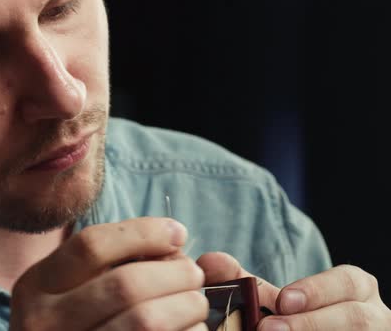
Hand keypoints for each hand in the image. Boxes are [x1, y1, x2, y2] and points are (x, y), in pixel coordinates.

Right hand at [9, 217, 209, 330]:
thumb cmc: (75, 319)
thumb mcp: (71, 285)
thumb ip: (114, 259)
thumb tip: (176, 240)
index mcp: (36, 285)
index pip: (92, 245)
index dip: (143, 233)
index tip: (177, 232)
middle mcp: (43, 321)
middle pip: (125, 285)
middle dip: (174, 273)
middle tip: (193, 275)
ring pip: (145, 322)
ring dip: (186, 307)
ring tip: (195, 303)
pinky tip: (190, 328)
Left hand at [196, 252, 390, 330]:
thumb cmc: (298, 320)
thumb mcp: (277, 300)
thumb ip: (248, 282)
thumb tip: (210, 261)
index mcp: (356, 291)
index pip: (349, 282)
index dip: (316, 290)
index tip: (282, 300)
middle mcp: (374, 316)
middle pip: (355, 317)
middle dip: (310, 322)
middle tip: (268, 328)